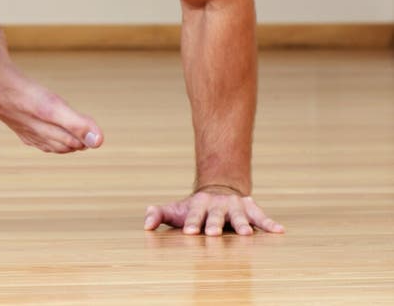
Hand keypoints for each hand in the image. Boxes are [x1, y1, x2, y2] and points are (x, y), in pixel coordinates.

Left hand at [144, 187, 284, 235]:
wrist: (218, 191)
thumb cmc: (194, 209)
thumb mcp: (176, 210)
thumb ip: (159, 215)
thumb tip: (145, 224)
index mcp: (199, 204)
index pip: (194, 214)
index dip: (192, 223)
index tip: (190, 233)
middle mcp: (218, 204)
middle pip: (216, 215)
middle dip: (215, 224)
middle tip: (213, 234)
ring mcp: (235, 206)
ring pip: (240, 215)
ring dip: (242, 224)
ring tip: (247, 235)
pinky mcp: (250, 209)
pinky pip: (261, 216)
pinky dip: (270, 223)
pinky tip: (280, 231)